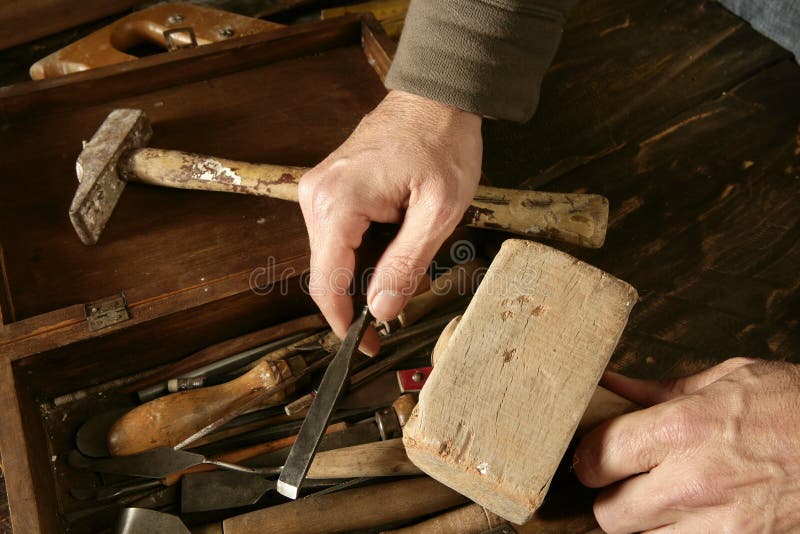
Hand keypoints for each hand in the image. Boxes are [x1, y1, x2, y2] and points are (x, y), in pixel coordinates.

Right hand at [298, 90, 481, 353]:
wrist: (436, 98)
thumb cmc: (442, 143)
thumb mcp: (437, 212)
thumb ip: (406, 266)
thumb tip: (381, 311)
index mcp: (338, 204)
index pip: (326, 283)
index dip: (344, 323)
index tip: (365, 345)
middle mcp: (317, 197)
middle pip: (329, 272)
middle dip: (365, 293)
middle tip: (411, 290)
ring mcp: (320, 190)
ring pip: (335, 256)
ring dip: (369, 269)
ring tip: (412, 252)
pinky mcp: (329, 187)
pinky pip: (339, 235)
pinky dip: (366, 249)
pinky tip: (397, 236)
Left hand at [574, 358, 799, 532]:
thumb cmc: (795, 406)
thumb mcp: (727, 378)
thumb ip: (656, 390)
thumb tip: (608, 386)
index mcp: (683, 428)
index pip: (595, 457)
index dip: (586, 456)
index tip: (594, 451)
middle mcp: (694, 482)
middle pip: (608, 513)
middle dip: (609, 495)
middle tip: (624, 477)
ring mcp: (719, 527)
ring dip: (641, 522)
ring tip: (662, 495)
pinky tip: (689, 515)